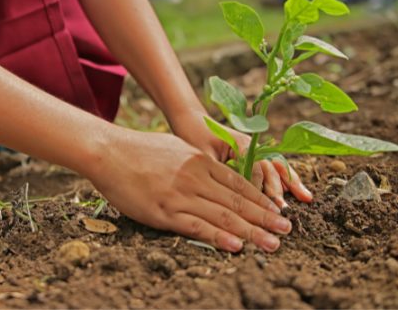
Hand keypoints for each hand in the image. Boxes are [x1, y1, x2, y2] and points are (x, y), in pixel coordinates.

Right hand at [85, 129, 291, 252]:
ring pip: (223, 216)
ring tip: (272, 243)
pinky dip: (218, 238)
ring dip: (251, 231)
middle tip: (287, 230)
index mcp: (201, 162)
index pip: (239, 184)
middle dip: (265, 217)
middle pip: (238, 201)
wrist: (110, 151)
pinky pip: (196, 226)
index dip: (261, 199)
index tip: (278, 211)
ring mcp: (181, 195)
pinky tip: (236, 247)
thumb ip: (199, 163)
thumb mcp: (177, 149)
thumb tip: (215, 177)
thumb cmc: (142, 150)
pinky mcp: (163, 211)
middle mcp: (196, 177)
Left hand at [169, 110, 312, 208]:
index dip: (258, 187)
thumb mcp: (202, 154)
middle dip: (279, 188)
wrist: (192, 120)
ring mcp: (255, 148)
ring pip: (277, 166)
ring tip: (306, 198)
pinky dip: (285, 178)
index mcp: (240, 143)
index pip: (255, 167)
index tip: (261, 206)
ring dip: (291, 182)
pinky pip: (272, 166)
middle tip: (284, 209)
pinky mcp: (253, 154)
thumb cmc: (194, 136)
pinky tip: (295, 190)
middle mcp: (251, 145)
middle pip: (270, 167)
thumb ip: (217, 171)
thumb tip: (227, 195)